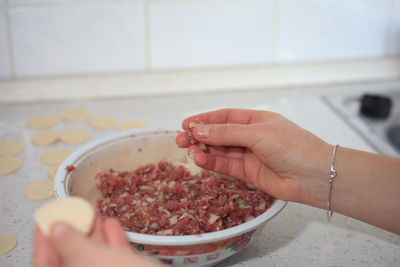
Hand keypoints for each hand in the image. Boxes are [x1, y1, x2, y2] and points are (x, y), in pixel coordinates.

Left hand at [33, 213, 160, 266]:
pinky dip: (112, 242)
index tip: (47, 219)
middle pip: (69, 260)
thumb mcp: (91, 260)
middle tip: (74, 211)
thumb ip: (70, 243)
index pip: (44, 265)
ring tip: (94, 211)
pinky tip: (111, 225)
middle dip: (73, 232)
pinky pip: (113, 260)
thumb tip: (58, 229)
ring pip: (93, 259)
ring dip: (93, 233)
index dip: (44, 241)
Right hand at [176, 108, 331, 203]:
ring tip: (188, 151)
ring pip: (220, 151)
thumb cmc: (292, 146)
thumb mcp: (257, 133)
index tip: (185, 124)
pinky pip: (226, 166)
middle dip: (199, 136)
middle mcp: (251, 136)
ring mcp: (249, 155)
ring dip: (203, 151)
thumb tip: (198, 130)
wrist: (314, 176)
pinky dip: (212, 163)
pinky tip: (200, 160)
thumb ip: (226, 133)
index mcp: (256, 120)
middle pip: (219, 134)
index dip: (204, 119)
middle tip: (180, 140)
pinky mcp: (248, 173)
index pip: (224, 116)